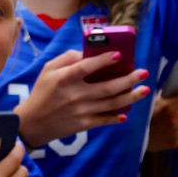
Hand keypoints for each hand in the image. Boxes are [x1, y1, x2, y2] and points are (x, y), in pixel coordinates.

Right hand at [14, 49, 149, 146]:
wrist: (32, 123)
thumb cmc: (42, 92)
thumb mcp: (48, 70)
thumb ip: (67, 58)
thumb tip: (88, 52)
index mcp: (64, 79)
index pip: (86, 67)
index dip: (103, 60)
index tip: (119, 55)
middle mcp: (75, 95)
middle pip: (107, 88)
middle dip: (128, 80)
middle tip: (143, 72)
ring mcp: (80, 112)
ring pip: (111, 104)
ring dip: (131, 97)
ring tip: (145, 89)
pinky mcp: (83, 124)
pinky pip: (104, 120)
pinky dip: (117, 117)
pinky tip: (127, 112)